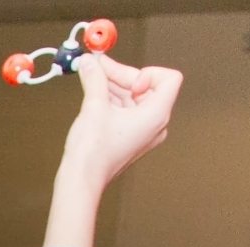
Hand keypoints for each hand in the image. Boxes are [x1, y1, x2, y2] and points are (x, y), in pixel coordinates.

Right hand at [62, 53, 182, 190]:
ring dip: (113, 87)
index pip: (168, 78)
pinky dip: (112, 101)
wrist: (81, 180)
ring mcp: (143, 132)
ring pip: (133, 99)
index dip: (145, 73)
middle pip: (146, 87)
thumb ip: (95, 78)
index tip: (123, 79)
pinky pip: (127, 111)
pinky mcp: (130, 137)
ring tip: (90, 79)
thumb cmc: (93, 153)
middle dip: (120, 76)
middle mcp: (155, 124)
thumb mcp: (94, 106)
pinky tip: (93, 95)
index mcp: (157, 115)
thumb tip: (91, 62)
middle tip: (97, 66)